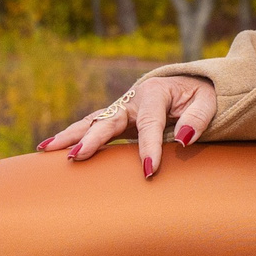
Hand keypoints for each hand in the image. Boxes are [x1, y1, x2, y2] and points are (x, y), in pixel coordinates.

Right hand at [37, 75, 219, 178]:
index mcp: (155, 93)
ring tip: (46, 149)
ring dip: (71, 136)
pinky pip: (92, 128)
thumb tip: (183, 139)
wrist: (190, 84)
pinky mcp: (116, 120)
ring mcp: (121, 110)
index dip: (149, 147)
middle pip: (109, 120)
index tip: (150, 171)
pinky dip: (72, 137)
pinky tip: (49, 148)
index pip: (150, 124)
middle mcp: (132, 100)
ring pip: (93, 123)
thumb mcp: (208, 102)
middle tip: (78, 157)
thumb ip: (198, 118)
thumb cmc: (201, 96)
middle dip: (93, 139)